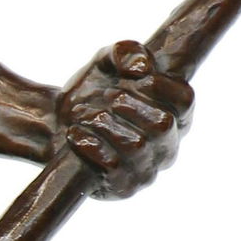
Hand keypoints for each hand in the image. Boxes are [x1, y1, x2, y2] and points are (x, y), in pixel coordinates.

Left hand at [57, 41, 192, 197]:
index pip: (185, 100)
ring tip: (85, 115)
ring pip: (136, 145)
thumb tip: (142, 68)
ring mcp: (147, 171)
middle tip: (107, 96)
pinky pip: (112, 167)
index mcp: (175, 114)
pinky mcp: (122, 188)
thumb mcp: (106, 61)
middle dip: (129, 105)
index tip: (134, 78)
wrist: (55, 125)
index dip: (159, 85)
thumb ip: (126, 52)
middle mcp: (167, 146)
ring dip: (104, 124)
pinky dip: (89, 145)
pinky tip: (76, 134)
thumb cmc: (92, 93)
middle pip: (162, 124)